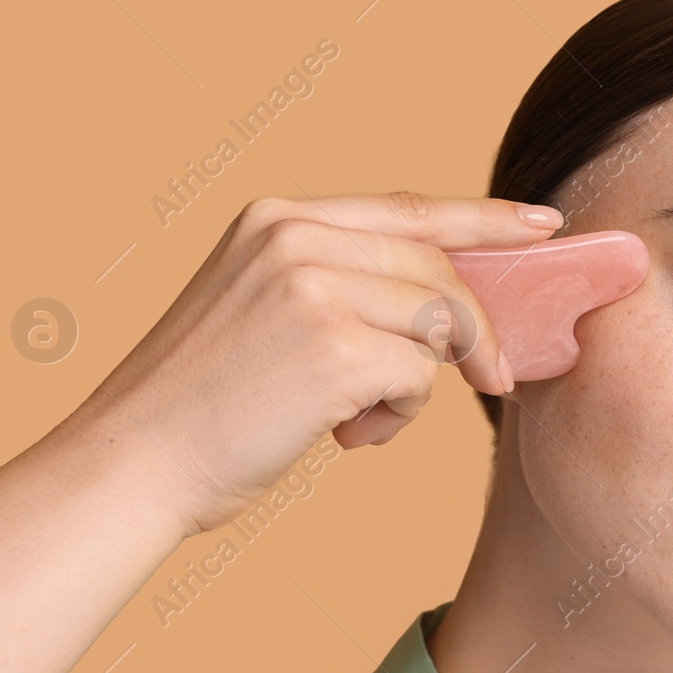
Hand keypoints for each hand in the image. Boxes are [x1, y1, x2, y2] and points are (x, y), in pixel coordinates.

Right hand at [73, 191, 561, 535]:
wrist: (133, 464)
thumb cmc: (201, 408)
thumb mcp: (260, 311)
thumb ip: (336, 286)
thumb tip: (440, 308)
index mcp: (277, 218)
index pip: (408, 209)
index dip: (483, 219)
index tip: (540, 225)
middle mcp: (296, 237)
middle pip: (437, 271)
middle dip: (475, 332)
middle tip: (491, 380)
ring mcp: (314, 287)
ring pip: (437, 323)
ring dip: (419, 385)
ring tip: (363, 420)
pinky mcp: (334, 347)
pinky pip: (421, 375)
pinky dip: (401, 416)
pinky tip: (347, 437)